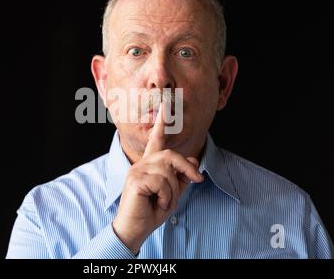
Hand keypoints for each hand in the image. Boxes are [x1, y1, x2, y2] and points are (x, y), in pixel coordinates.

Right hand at [112, 103, 204, 253]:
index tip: (166, 106)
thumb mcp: (173, 193)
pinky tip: (158, 204)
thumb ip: (181, 177)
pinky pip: (162, 182)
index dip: (162, 124)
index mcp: (149, 165)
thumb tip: (193, 159)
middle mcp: (141, 164)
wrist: (135, 228)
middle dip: (187, 168)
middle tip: (198, 180)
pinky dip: (167, 197)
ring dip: (173, 191)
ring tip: (164, 202)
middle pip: (170, 155)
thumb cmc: (151, 211)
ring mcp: (136, 171)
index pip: (156, 140)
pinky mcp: (135, 180)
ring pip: (168, 171)